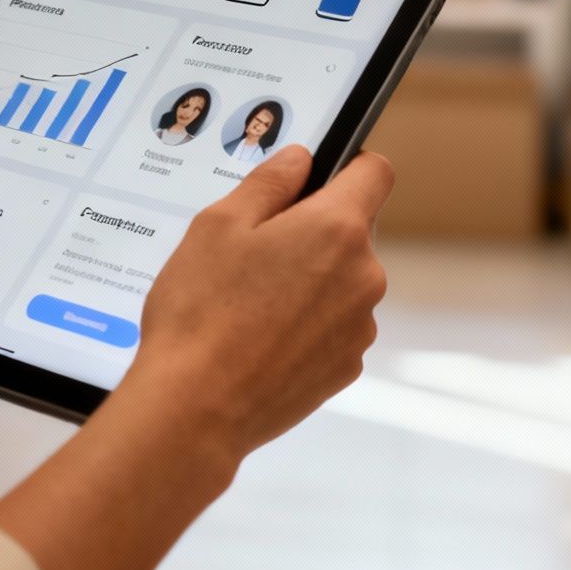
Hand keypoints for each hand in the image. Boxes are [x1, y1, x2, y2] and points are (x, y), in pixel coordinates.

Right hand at [119, 145, 393, 460]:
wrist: (195, 410)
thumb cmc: (200, 312)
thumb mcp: (217, 224)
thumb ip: (269, 182)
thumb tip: (301, 159)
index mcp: (337, 229)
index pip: (375, 172)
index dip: (347, 165)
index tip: (314, 177)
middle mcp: (364, 276)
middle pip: (353, 230)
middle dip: (311, 230)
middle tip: (252, 250)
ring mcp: (359, 326)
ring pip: (341, 280)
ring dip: (308, 280)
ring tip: (247, 301)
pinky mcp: (346, 367)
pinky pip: (332, 326)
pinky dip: (305, 324)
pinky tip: (258, 338)